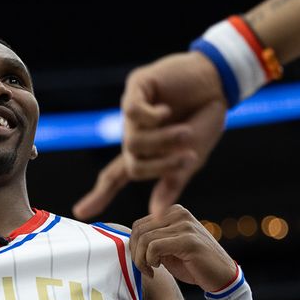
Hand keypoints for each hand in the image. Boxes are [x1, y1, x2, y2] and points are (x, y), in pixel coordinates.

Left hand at [73, 52, 227, 219]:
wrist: (219, 83)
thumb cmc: (206, 119)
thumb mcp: (191, 158)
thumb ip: (171, 184)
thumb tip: (156, 216)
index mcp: (144, 152)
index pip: (115, 178)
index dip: (98, 196)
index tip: (80, 212)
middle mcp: (133, 133)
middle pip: (132, 164)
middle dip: (160, 167)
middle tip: (188, 158)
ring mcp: (132, 111)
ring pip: (133, 141)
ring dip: (162, 141)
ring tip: (185, 133)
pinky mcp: (136, 88)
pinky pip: (132, 112)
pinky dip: (151, 117)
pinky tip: (166, 110)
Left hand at [130, 205, 236, 292]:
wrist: (222, 277)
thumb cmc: (193, 265)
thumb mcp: (169, 249)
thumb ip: (152, 241)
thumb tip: (128, 243)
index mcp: (174, 212)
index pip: (139, 225)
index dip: (134, 246)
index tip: (143, 262)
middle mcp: (179, 213)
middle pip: (139, 230)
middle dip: (135, 253)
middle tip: (144, 269)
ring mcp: (185, 225)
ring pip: (144, 239)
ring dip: (141, 260)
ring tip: (150, 270)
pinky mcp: (188, 240)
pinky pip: (154, 247)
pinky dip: (149, 261)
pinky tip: (157, 269)